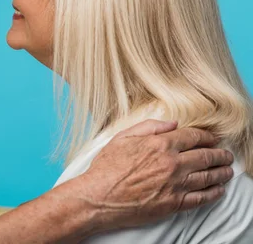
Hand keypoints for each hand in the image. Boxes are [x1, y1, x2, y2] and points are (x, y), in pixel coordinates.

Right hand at [76, 119, 233, 231]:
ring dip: (221, 173)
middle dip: (220, 154)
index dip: (207, 136)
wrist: (99, 197)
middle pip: (206, 156)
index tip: (213, 138)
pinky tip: (219, 190)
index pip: (193, 137)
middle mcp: (172, 163)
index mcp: (160, 144)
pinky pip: (201, 198)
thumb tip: (172, 123)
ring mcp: (175, 184)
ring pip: (208, 177)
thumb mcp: (122, 138)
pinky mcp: (174, 203)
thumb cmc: (107, 167)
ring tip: (227, 170)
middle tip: (226, 154)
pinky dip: (214, 193)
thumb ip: (149, 127)